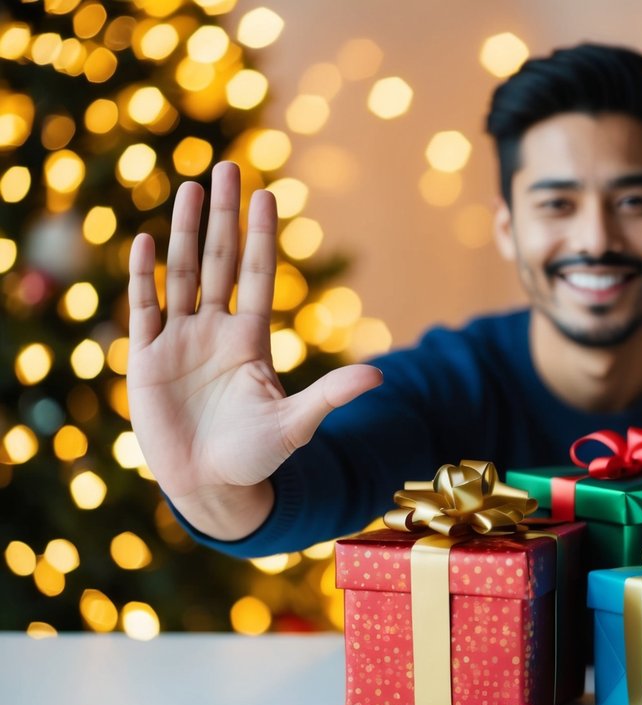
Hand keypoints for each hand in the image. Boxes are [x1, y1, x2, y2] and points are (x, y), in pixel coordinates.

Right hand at [127, 162, 381, 538]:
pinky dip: (144, 275)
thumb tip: (380, 377)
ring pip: (182, 273)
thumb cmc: (256, 456)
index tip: (268, 193)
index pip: (257, 275)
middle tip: (228, 166)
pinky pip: (144, 307)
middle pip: (219, 260)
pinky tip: (146, 239)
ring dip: (185, 231)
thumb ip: (331, 395)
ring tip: (189, 186)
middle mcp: (216, 330)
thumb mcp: (297, 424)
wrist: (210, 486)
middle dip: (223, 215)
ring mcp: (180, 340)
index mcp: (252, 339)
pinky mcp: (147, 359)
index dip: (261, 235)